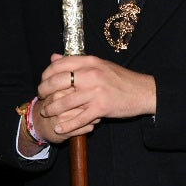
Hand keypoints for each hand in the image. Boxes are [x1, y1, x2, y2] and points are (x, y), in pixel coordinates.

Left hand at [32, 54, 155, 142]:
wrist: (144, 92)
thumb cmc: (121, 79)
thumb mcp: (99, 65)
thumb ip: (76, 62)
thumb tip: (54, 57)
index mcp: (90, 61)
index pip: (59, 65)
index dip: (46, 74)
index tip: (43, 81)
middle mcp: (91, 74)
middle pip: (57, 82)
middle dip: (44, 91)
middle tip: (41, 96)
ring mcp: (95, 92)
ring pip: (64, 102)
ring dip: (52, 109)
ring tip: (46, 112)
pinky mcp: (101, 108)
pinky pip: (78, 118)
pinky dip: (66, 125)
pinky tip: (59, 128)